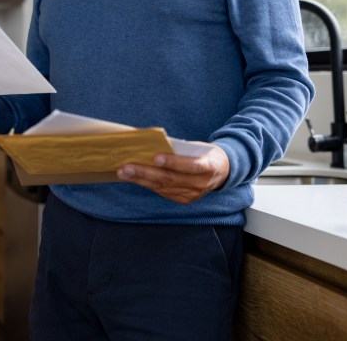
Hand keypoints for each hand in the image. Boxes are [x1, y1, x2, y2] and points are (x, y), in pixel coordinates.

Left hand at [116, 145, 230, 203]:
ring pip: (163, 187)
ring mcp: (193, 194)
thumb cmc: (205, 153)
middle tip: (126, 167)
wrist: (223, 170)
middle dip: (145, 173)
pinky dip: (148, 184)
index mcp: (209, 166)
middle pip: (170, 178)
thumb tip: (150, 146)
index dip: (173, 162)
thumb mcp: (197, 148)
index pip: (190, 166)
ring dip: (141, 180)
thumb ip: (180, 150)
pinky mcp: (185, 200)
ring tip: (124, 172)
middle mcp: (201, 184)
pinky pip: (164, 192)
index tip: (155, 156)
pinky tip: (134, 178)